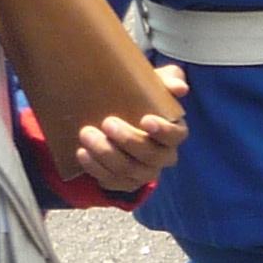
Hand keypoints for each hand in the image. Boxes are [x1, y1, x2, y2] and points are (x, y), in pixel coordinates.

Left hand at [72, 65, 189, 191]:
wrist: (116, 116)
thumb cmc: (141, 98)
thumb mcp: (155, 84)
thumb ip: (169, 80)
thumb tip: (180, 88)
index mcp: (174, 133)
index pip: (176, 136)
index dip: (163, 131)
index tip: (145, 119)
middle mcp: (163, 157)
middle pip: (150, 156)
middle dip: (128, 140)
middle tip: (107, 123)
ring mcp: (143, 172)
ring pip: (128, 170)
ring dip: (106, 154)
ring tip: (87, 134)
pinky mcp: (124, 182)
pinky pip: (112, 181)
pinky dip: (96, 168)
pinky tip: (82, 153)